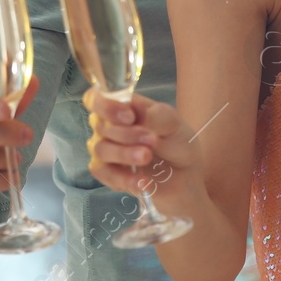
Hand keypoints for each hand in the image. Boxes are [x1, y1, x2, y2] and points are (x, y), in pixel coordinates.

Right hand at [83, 87, 200, 205]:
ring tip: (147, 157)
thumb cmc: (175, 140)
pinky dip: (124, 178)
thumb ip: (154, 115)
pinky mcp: (108, 174)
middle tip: (151, 140)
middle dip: (126, 134)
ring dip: (124, 154)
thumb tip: (134, 109)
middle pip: (100, 125)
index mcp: (120, 106)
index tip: (129, 117)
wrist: (186, 173)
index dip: (105, 106)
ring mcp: (104, 150)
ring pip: (100, 149)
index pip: (95, 98)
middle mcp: (106, 126)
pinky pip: (104, 174)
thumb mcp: (172, 122)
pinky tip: (143, 181)